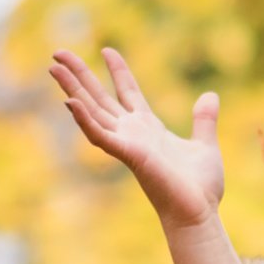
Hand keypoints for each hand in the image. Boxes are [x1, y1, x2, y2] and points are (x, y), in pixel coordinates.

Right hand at [50, 46, 225, 230]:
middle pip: (100, 97)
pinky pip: (101, 136)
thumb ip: (204, 120)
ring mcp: (127, 144)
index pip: (128, 92)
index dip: (118, 71)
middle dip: (79, 75)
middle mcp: (133, 133)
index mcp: (149, 128)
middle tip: (58, 53)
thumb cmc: (200, 187)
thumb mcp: (204, 145)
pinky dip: (85, 120)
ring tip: (53, 68)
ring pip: (92, 111)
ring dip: (72, 90)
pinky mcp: (128, 156)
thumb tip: (211, 96)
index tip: (107, 50)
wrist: (199, 213)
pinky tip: (70, 102)